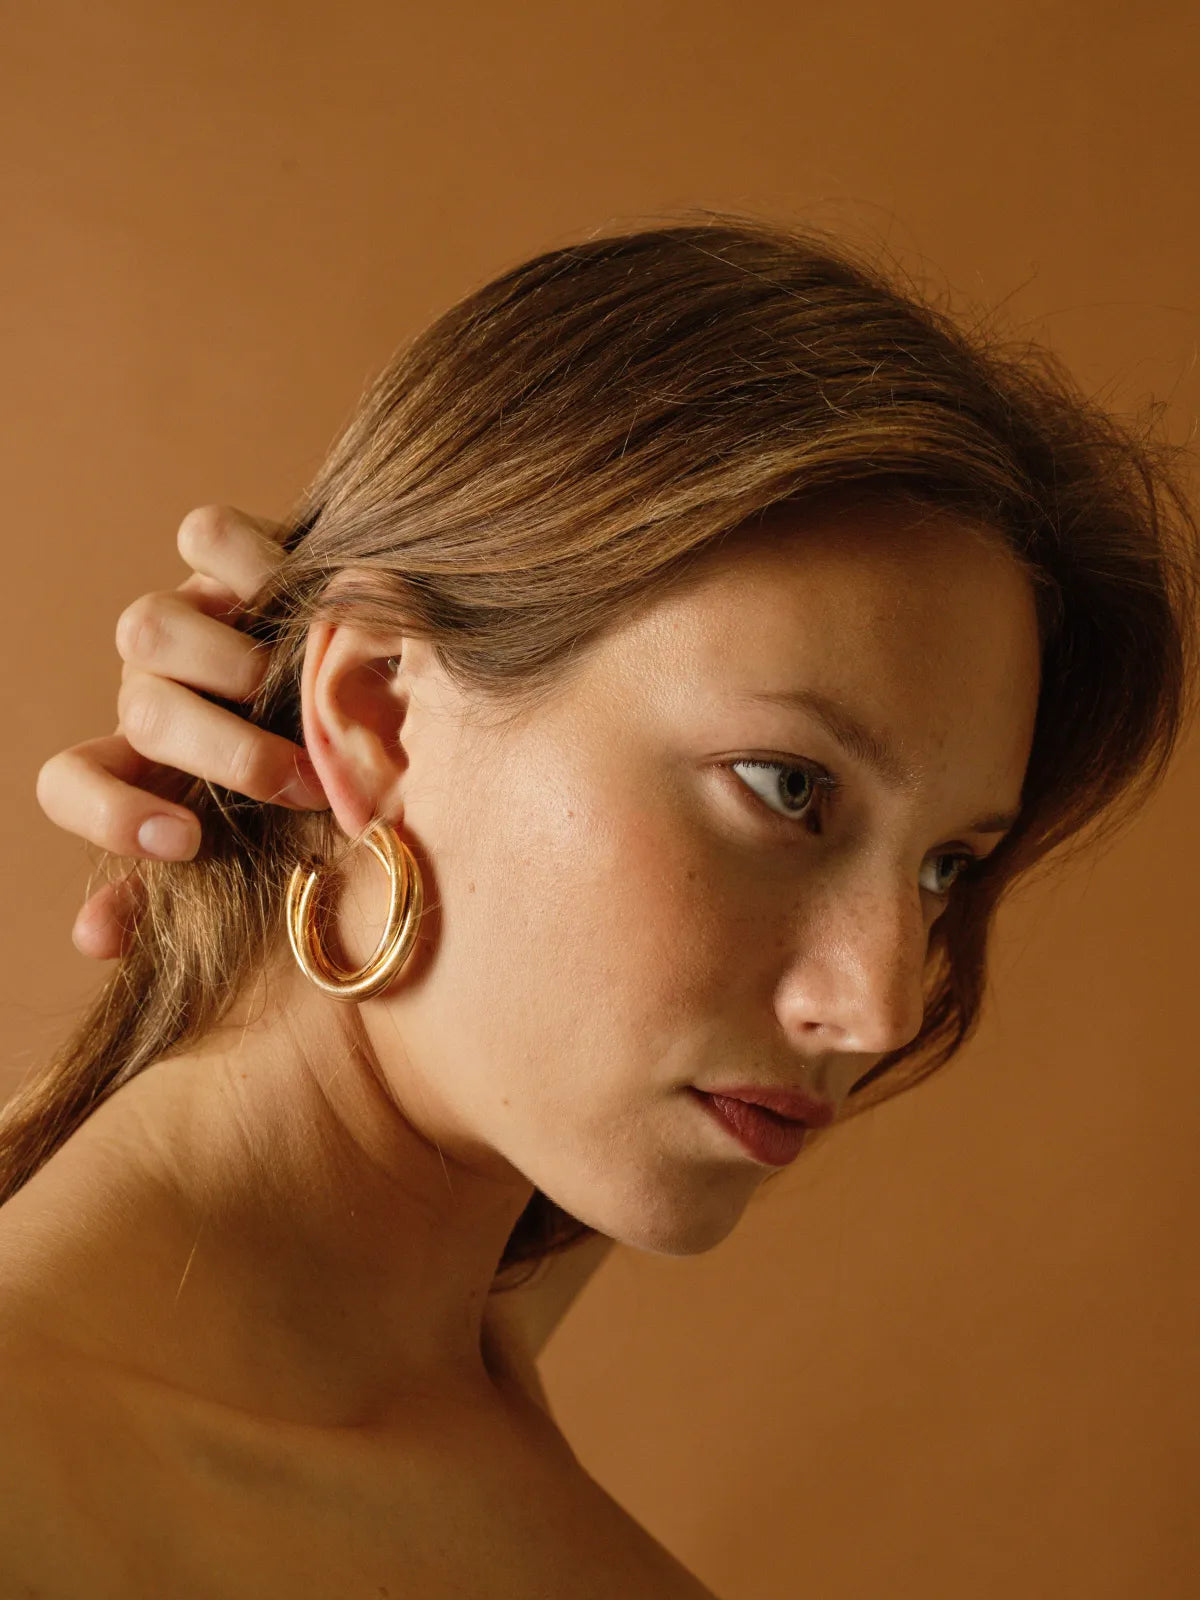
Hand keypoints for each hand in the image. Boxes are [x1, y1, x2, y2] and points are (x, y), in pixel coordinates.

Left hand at [36, 506, 326, 959]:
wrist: (389, 678)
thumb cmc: (331, 775)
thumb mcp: (272, 840)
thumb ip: (190, 893)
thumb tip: (95, 940)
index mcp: (149, 764)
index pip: (72, 783)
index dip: (111, 815)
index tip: (185, 843)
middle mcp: (157, 689)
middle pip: (139, 711)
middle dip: (222, 753)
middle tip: (299, 782)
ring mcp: (191, 618)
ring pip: (148, 628)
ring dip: (229, 669)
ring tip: (302, 692)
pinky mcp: (230, 556)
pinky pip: (206, 536)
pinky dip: (256, 569)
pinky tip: (314, 605)